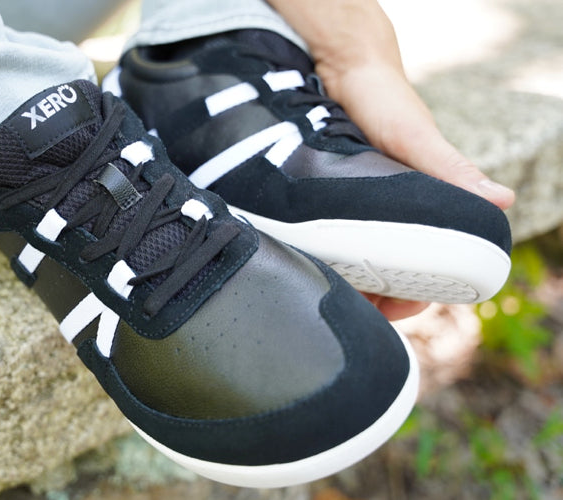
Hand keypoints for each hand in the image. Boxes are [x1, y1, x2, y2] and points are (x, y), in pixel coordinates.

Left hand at [267, 0, 514, 319]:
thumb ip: (451, 170)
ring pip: (357, 262)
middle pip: (388, 274)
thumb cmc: (384, 99)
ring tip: (320, 286)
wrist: (340, 67)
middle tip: (343, 302)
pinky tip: (303, 262)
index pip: (426, 271)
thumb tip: (501, 202)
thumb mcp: (415, 138)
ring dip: (343, 279)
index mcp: (425, 207)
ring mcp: (360, 208)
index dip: (411, 297)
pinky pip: (328, 238)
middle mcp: (392, 213)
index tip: (388, 310)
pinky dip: (320, 254)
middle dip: (371, 296)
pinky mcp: (331, 200)